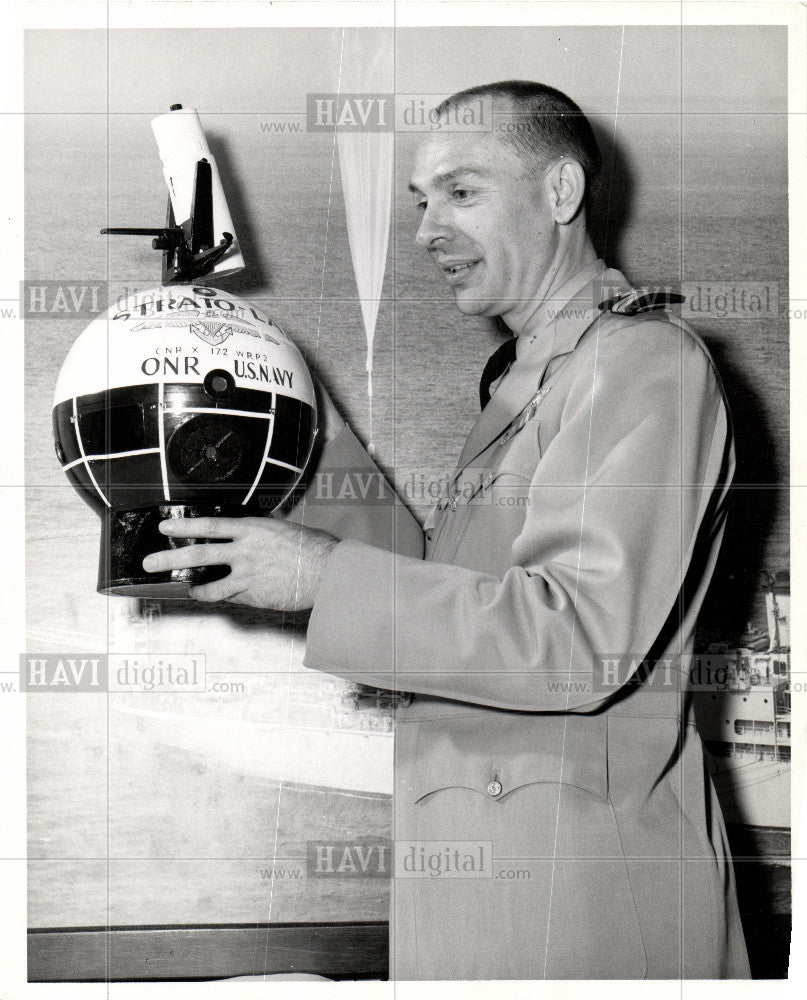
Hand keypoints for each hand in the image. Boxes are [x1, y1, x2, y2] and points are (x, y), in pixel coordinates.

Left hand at [141, 516, 338, 609]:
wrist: (327, 572)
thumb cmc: (311, 547)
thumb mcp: (282, 530)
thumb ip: (258, 533)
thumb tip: (244, 534)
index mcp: (252, 530)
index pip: (210, 526)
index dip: (184, 527)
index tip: (164, 528)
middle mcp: (245, 552)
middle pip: (199, 555)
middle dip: (170, 558)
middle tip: (149, 563)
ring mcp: (248, 576)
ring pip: (211, 586)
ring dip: (195, 588)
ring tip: (188, 588)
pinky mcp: (255, 596)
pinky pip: (232, 597)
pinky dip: (225, 597)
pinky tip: (221, 597)